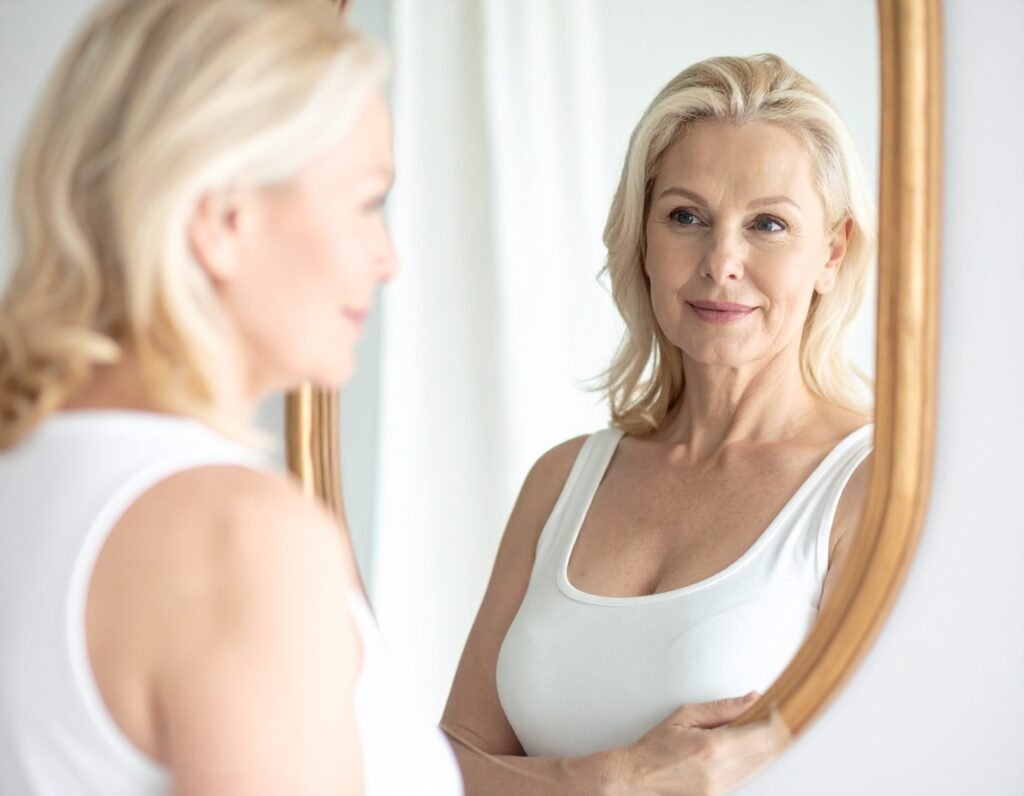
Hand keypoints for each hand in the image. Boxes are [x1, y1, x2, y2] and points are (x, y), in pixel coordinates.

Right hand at [607, 693, 790, 795]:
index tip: (784, 707)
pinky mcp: (721, 795)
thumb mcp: (685, 716)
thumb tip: (752, 699)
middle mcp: (721, 771)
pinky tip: (757, 746)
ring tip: (773, 726)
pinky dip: (758, 760)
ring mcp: (722, 787)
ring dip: (772, 747)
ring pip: (762, 766)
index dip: (779, 721)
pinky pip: (750, 776)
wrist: (638, 777)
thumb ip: (722, 708)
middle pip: (768, 753)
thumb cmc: (656, 747)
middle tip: (786, 714)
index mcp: (712, 747)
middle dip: (780, 732)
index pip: (762, 735)